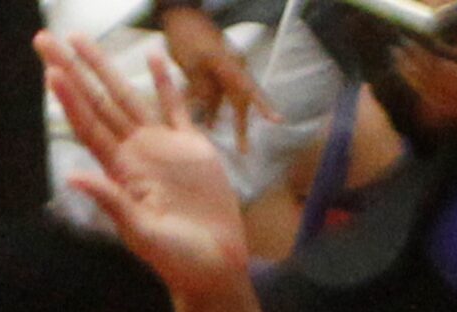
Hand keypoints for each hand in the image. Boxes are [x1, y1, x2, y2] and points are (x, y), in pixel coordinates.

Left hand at [37, 32, 249, 300]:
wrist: (214, 265)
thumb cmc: (176, 258)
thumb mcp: (141, 233)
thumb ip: (111, 202)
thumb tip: (74, 177)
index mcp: (121, 172)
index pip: (88, 126)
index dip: (69, 98)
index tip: (49, 70)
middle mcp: (136, 153)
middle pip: (98, 101)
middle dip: (73, 70)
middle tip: (45, 39)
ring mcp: (162, 147)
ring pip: (128, 96)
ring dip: (106, 67)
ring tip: (83, 39)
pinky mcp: (192, 147)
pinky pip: (176, 105)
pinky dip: (164, 81)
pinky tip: (152, 56)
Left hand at [160, 8, 279, 151]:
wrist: (179, 16)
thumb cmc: (186, 37)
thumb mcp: (191, 64)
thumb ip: (202, 88)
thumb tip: (208, 110)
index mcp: (230, 65)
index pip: (250, 89)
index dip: (264, 106)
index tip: (277, 120)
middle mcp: (232, 68)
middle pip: (240, 101)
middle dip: (241, 126)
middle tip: (244, 150)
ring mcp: (223, 71)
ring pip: (224, 101)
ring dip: (216, 116)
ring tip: (213, 135)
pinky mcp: (212, 73)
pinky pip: (211, 94)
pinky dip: (204, 105)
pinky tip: (197, 118)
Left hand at [395, 17, 456, 138]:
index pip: (432, 66)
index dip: (417, 55)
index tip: (406, 43)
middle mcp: (455, 97)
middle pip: (424, 81)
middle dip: (408, 66)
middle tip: (395, 51)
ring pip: (427, 94)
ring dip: (413, 80)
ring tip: (402, 67)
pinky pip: (437, 106)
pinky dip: (425, 95)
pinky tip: (420, 90)